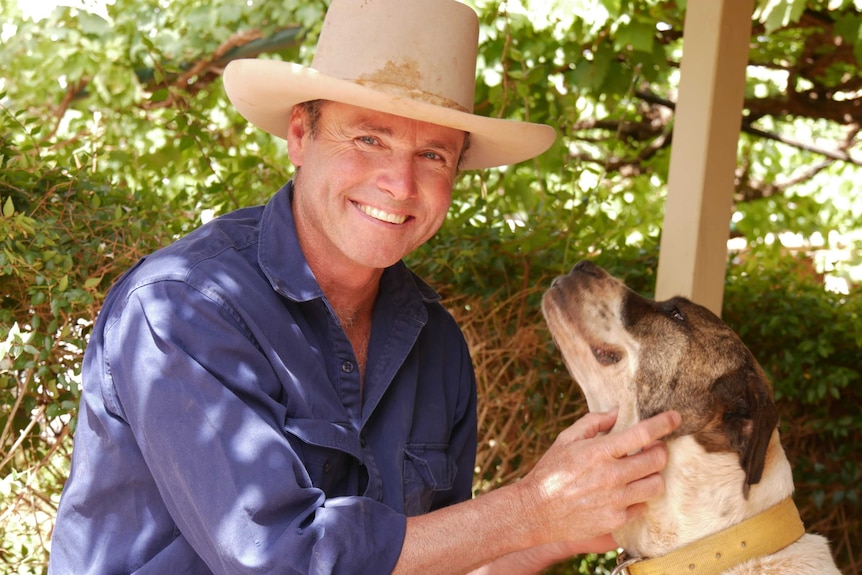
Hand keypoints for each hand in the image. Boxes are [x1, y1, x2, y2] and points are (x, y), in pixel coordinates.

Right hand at [513, 409, 680, 547]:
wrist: (536, 511)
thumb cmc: (550, 471)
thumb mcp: (566, 439)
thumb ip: (593, 422)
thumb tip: (616, 412)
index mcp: (599, 451)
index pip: (643, 434)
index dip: (664, 423)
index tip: (675, 418)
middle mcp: (611, 475)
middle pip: (657, 460)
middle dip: (660, 451)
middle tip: (653, 449)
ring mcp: (616, 500)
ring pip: (655, 485)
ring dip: (653, 476)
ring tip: (641, 473)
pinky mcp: (615, 520)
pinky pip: (641, 507)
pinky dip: (638, 499)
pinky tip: (625, 494)